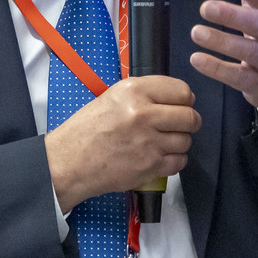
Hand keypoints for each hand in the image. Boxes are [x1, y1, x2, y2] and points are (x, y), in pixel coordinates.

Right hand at [45, 75, 200, 212]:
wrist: (68, 162)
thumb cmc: (87, 130)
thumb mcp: (112, 97)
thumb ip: (145, 94)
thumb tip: (177, 97)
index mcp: (134, 91)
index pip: (181, 91)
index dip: (185, 99)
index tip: (181, 104)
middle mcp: (143, 114)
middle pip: (189, 116)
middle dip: (188, 122)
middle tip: (179, 125)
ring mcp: (148, 142)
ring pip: (186, 140)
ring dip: (179, 142)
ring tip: (163, 142)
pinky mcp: (149, 166)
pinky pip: (179, 161)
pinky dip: (174, 161)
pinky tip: (159, 157)